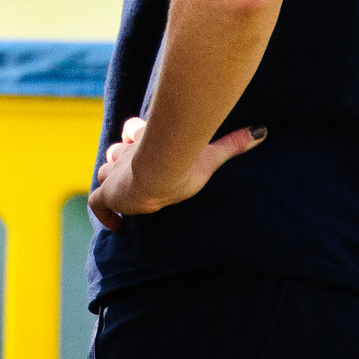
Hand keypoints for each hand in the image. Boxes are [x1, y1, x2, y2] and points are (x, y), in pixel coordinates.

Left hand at [88, 116, 265, 230]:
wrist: (161, 169)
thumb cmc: (184, 160)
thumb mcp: (210, 153)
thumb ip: (232, 143)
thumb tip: (261, 132)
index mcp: (147, 142)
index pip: (133, 134)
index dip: (135, 137)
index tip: (140, 144)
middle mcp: (127, 156)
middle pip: (114, 153)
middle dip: (120, 162)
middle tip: (134, 179)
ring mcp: (115, 175)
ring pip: (104, 174)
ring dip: (111, 183)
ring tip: (126, 199)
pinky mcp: (109, 193)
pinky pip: (97, 203)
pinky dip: (103, 214)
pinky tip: (116, 226)